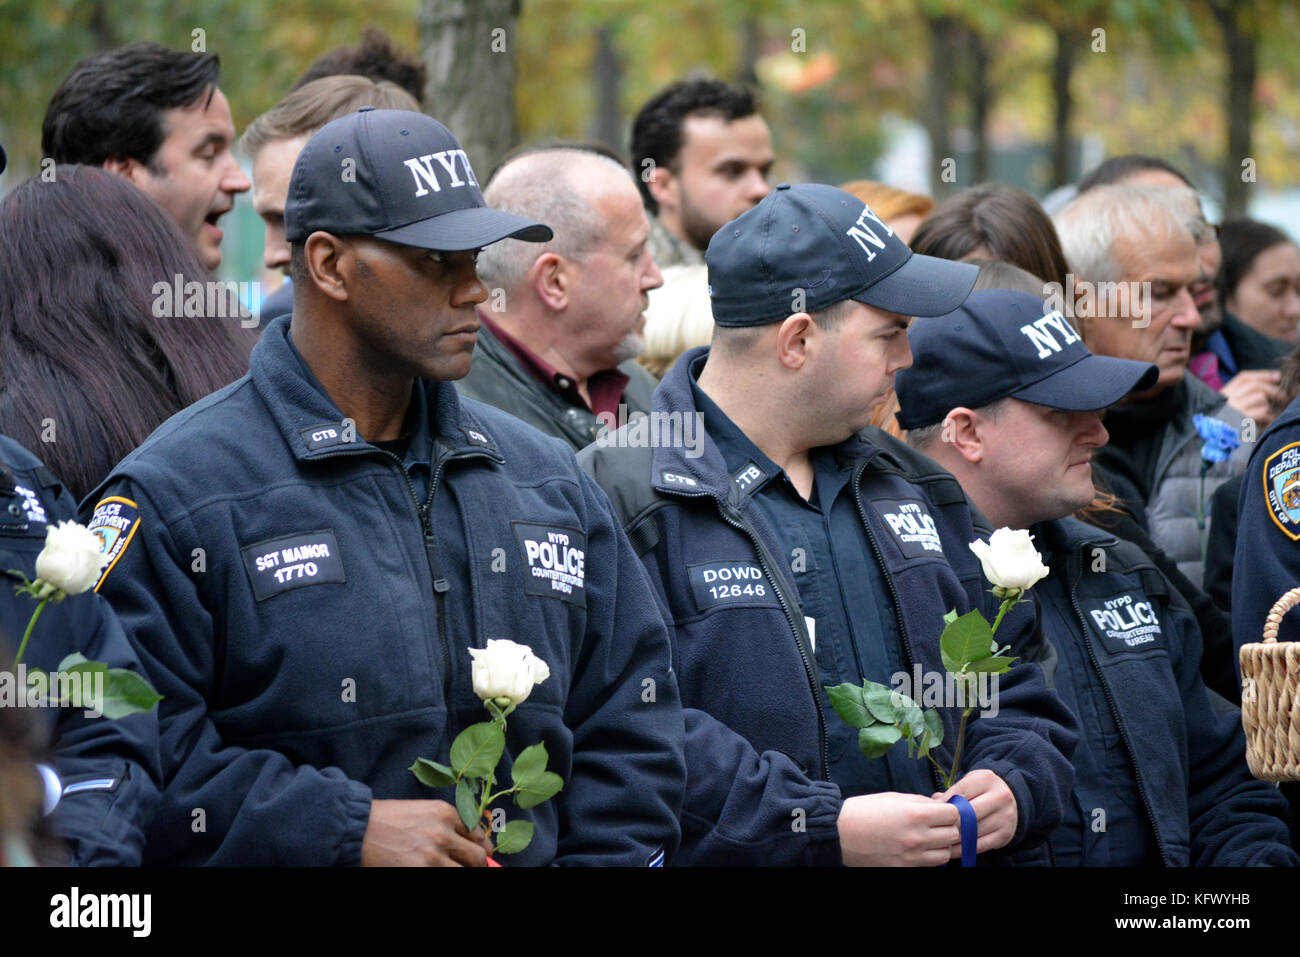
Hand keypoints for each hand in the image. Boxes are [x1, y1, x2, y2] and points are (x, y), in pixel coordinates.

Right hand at [361, 799, 494, 865]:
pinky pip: (445, 876)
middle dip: (477, 865)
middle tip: (472, 868)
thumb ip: (444, 824)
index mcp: (445, 813)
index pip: (478, 835)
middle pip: (477, 857)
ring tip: (451, 870)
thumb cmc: (385, 819)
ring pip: (464, 871)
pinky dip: (444, 875)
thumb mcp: (421, 811)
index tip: (482, 856)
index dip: (482, 849)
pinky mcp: (421, 871)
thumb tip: (464, 843)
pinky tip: (434, 872)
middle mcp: (443, 832)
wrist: (356, 829)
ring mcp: (432, 855)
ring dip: (461, 872)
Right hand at [836, 792, 959, 866]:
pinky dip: (931, 857)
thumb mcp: (894, 797)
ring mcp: (913, 856)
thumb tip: (939, 804)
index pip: (954, 814)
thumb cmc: (864, 811)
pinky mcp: (905, 868)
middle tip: (938, 823)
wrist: (840, 833)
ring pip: (947, 854)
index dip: (951, 810)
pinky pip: (931, 865)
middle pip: (954, 834)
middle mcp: (918, 837)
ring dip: (943, 844)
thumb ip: (920, 801)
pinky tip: (921, 848)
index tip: (944, 809)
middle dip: (949, 826)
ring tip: (931, 838)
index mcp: (916, 814)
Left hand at [935, 768, 1017, 856]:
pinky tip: (952, 849)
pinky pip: (980, 845)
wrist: (1011, 799)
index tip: (933, 811)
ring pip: (973, 831)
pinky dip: (964, 849)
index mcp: (987, 779)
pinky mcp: (1005, 834)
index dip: (945, 803)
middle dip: (950, 822)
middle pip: (968, 813)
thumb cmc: (982, 790)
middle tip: (936, 828)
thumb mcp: (969, 783)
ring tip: (940, 840)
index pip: (960, 792)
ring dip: (954, 838)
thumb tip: (934, 802)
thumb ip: (952, 792)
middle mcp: (1000, 797)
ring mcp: (1005, 816)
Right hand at [1219, 369, 1280, 426]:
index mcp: (1224, 394)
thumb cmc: (1221, 425)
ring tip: (1267, 416)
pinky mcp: (1241, 420)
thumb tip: (1265, 387)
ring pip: (1260, 398)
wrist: (1211, 439)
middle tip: (1283, 397)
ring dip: (1267, 407)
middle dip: (1272, 390)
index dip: (1262, 375)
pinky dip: (1267, 418)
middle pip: (1255, 385)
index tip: (1277, 377)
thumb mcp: (1225, 407)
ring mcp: (1234, 409)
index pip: (1243, 377)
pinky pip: (1262, 413)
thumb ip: (1240, 396)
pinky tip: (1265, 423)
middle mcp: (1228, 399)